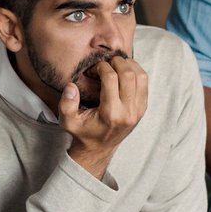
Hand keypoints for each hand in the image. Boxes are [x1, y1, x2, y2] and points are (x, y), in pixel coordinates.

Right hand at [60, 53, 148, 178]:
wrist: (99, 149)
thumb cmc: (83, 133)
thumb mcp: (67, 121)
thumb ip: (66, 104)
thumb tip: (71, 86)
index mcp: (110, 113)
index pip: (111, 79)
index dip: (102, 67)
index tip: (94, 68)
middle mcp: (128, 112)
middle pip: (128, 74)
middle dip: (117, 62)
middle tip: (106, 62)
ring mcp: (138, 110)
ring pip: (141, 77)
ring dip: (129, 65)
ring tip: (116, 64)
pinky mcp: (142, 109)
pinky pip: (144, 84)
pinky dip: (136, 73)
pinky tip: (124, 71)